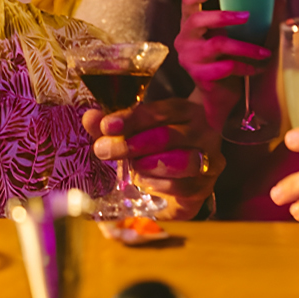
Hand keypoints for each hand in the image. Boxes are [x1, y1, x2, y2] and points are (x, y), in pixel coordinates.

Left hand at [83, 98, 222, 219]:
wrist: (180, 184)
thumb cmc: (156, 150)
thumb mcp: (133, 134)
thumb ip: (112, 127)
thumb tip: (89, 117)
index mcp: (183, 111)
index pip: (158, 111)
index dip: (131, 119)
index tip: (106, 126)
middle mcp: (202, 131)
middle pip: (167, 136)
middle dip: (132, 144)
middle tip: (103, 150)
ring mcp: (209, 159)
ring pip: (183, 161)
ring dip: (149, 165)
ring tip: (131, 168)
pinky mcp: (206, 186)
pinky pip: (184, 186)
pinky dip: (160, 185)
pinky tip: (144, 183)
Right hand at [175, 0, 271, 129]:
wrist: (221, 99)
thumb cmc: (228, 60)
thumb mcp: (234, 37)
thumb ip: (248, 20)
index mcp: (190, 25)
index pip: (188, 1)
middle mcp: (184, 39)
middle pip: (197, 19)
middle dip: (223, 16)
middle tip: (246, 16)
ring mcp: (188, 59)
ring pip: (216, 45)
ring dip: (244, 47)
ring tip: (264, 53)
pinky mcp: (198, 76)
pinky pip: (224, 67)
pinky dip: (244, 67)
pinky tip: (256, 69)